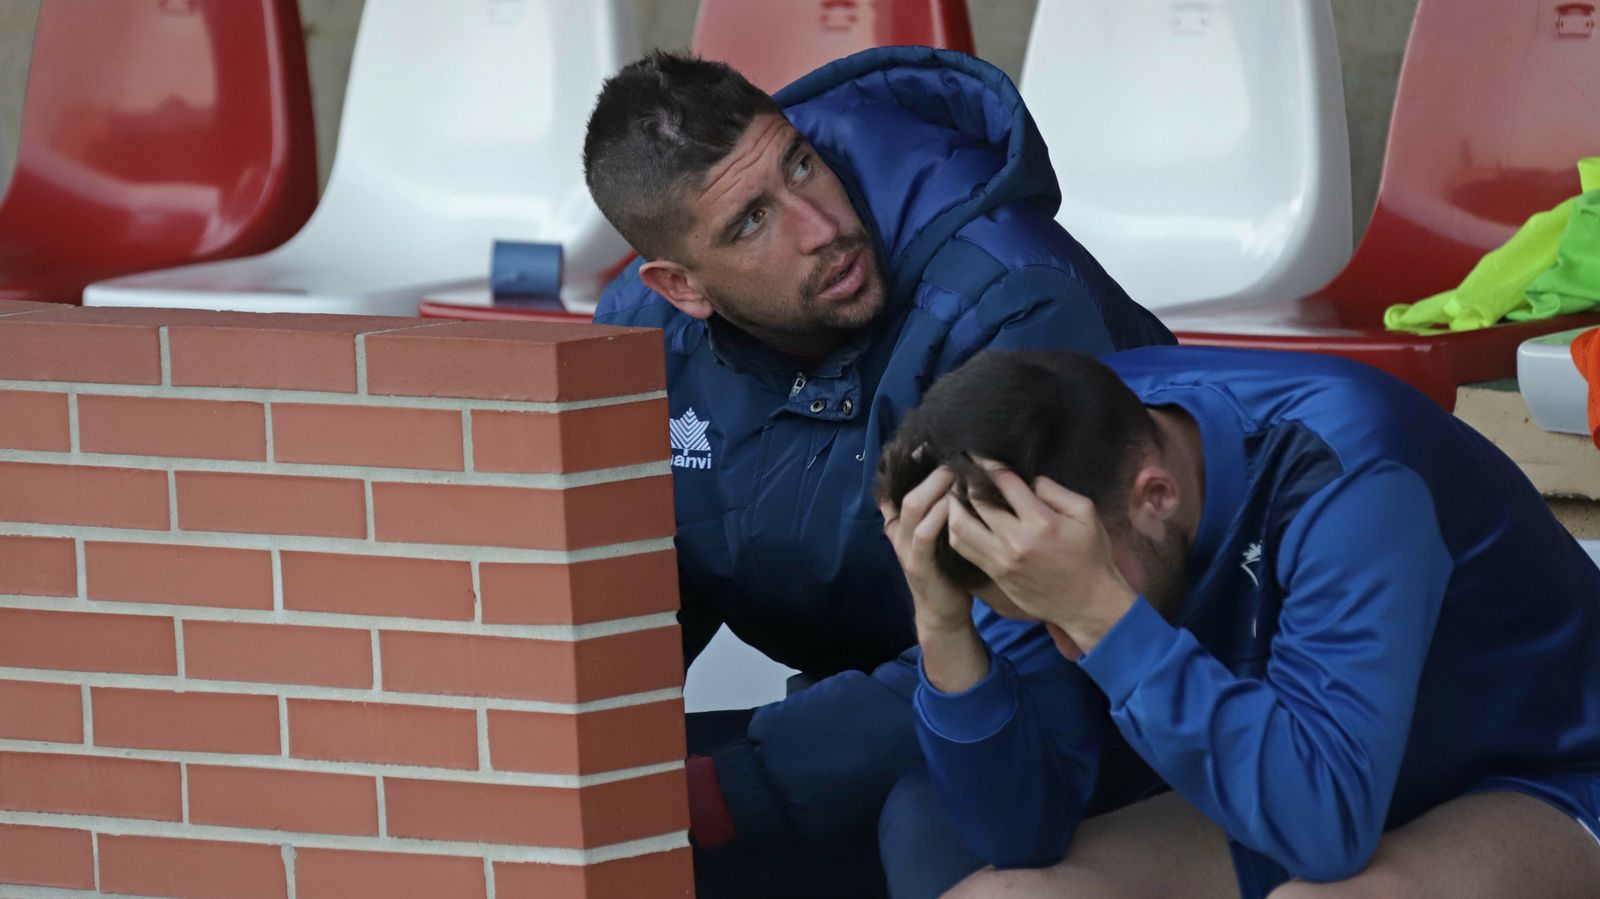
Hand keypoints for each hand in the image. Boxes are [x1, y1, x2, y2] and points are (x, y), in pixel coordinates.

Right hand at [879, 466, 971, 633]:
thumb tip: (961, 474)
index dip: (909, 463)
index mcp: (901, 520)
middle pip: (906, 488)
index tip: (929, 445)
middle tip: (956, 456)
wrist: (943, 611)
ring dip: (937, 486)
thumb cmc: (948, 568)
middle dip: (931, 470)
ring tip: (958, 473)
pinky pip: (924, 533)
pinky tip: (957, 505)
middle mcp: (898, 530)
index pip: (897, 484)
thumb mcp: (940, 533)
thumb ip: (942, 507)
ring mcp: (905, 547)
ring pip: (913, 505)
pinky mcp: (918, 564)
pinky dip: (940, 515)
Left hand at [947, 460, 1135, 655]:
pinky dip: (956, 531)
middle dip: (965, 482)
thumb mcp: (1086, 514)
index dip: (987, 463)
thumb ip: (1056, 491)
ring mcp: (1001, 560)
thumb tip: (1028, 481)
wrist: (1088, 604)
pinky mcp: (995, 575)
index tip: (976, 453)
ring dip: (953, 507)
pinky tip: (960, 520)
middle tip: (960, 471)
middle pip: (975, 502)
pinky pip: (964, 549)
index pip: (1004, 482)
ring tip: (954, 494)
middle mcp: (1015, 541)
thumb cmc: (1091, 556)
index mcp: (1040, 521)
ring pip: (959, 528)